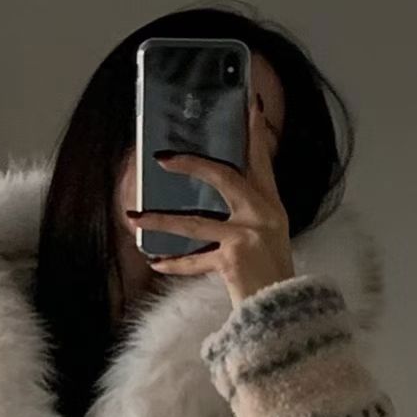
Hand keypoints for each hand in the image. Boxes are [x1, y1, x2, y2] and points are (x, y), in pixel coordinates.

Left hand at [129, 110, 293, 307]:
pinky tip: (156, 262)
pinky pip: (194, 260)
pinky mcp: (234, 258)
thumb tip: (205, 199)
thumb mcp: (266, 236)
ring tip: (134, 218)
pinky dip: (175, 264)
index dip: (255, 133)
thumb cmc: (270, 274)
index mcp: (272, 205)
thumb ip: (245, 214)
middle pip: (224, 177)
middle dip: (192, 165)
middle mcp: (264, 214)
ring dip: (161, 221)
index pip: (262, 161)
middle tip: (162, 158)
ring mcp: (249, 235)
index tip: (250, 105)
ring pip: (195, 223)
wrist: (283, 311)